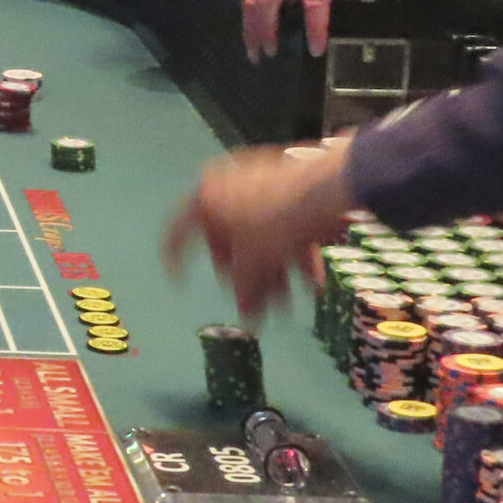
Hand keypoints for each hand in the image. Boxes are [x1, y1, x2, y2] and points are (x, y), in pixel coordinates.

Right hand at [164, 139, 353, 318]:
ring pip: (260, 239)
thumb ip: (245, 291)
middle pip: (228, 241)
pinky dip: (293, 256)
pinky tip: (311, 282)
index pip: (177, 233)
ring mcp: (259, 184)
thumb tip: (247, 319)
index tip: (180, 283)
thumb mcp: (253, 262)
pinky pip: (283, 229)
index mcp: (204, 197)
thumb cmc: (276, 220)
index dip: (174, 261)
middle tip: (257, 304)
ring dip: (274, 274)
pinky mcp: (289, 188)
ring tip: (289, 304)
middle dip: (246, 278)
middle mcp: (226, 185)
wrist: (329, 186)